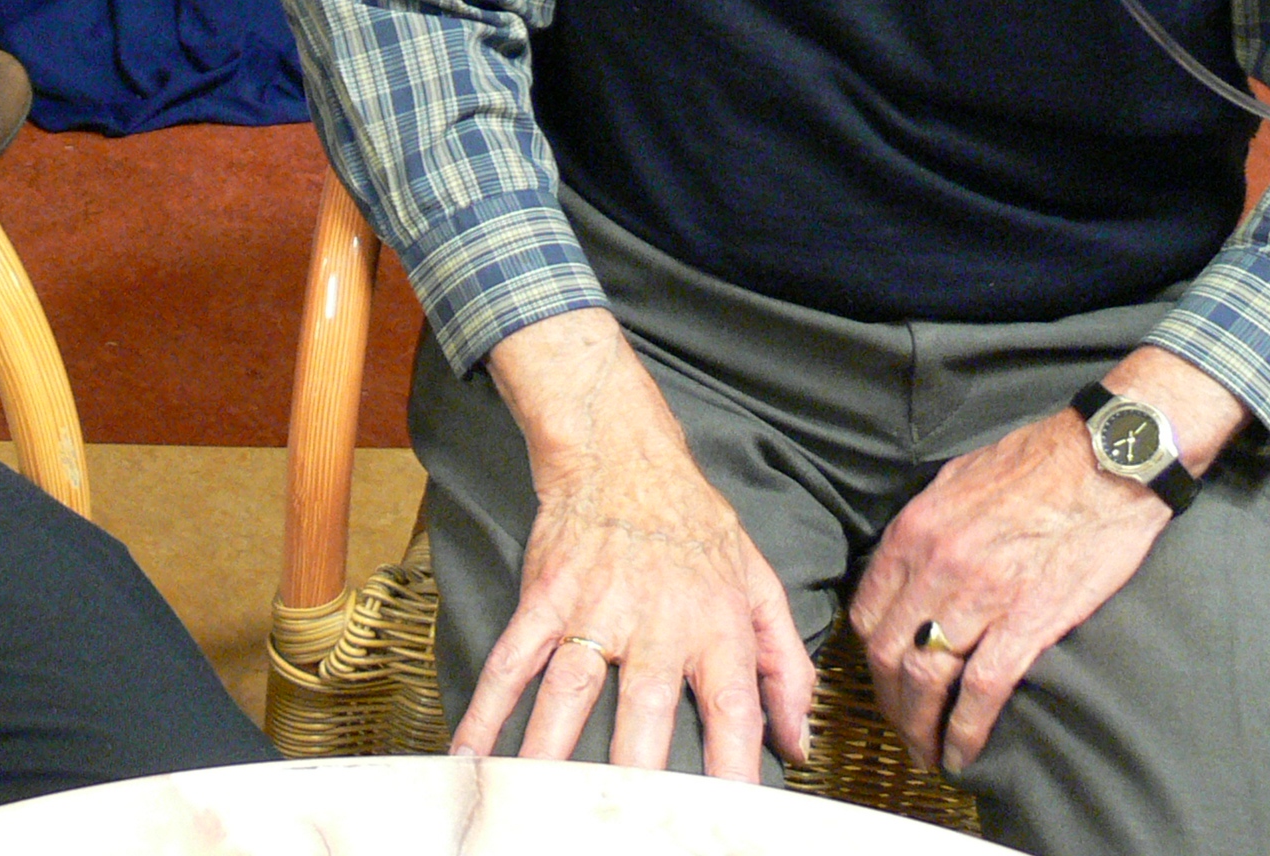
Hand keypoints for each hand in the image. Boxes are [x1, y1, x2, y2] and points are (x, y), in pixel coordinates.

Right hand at [453, 310, 814, 778]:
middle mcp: (657, 623)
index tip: (730, 819)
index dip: (735, 769)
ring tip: (537, 802)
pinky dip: (487, 706)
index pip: (734, 710)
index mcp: (717, 626)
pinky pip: (514, 659)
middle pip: (645, 712)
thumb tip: (799, 742)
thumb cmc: (695, 525)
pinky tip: (470, 750)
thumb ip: (784, 666)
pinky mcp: (546, 596)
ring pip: (570, 691)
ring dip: (550, 750)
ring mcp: (595, 609)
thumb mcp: (758, 583)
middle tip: (627, 822)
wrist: (622, 451)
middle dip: (636, 774)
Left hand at [849, 348, 1246, 771]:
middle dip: (888, 702)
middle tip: (904, 729)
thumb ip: (927, 528)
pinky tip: (964, 752)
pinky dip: (966, 729)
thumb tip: (910, 565)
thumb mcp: (959, 480)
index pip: (867, 611)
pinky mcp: (1029, 620)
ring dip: (920, 726)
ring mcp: (980, 595)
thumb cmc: (1039, 463)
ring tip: (929, 753)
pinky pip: (982, 688)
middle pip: (886, 653)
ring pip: (926, 677)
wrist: (1108, 458)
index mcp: (915, 531)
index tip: (881, 681)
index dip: (869, 658)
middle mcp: (936, 566)